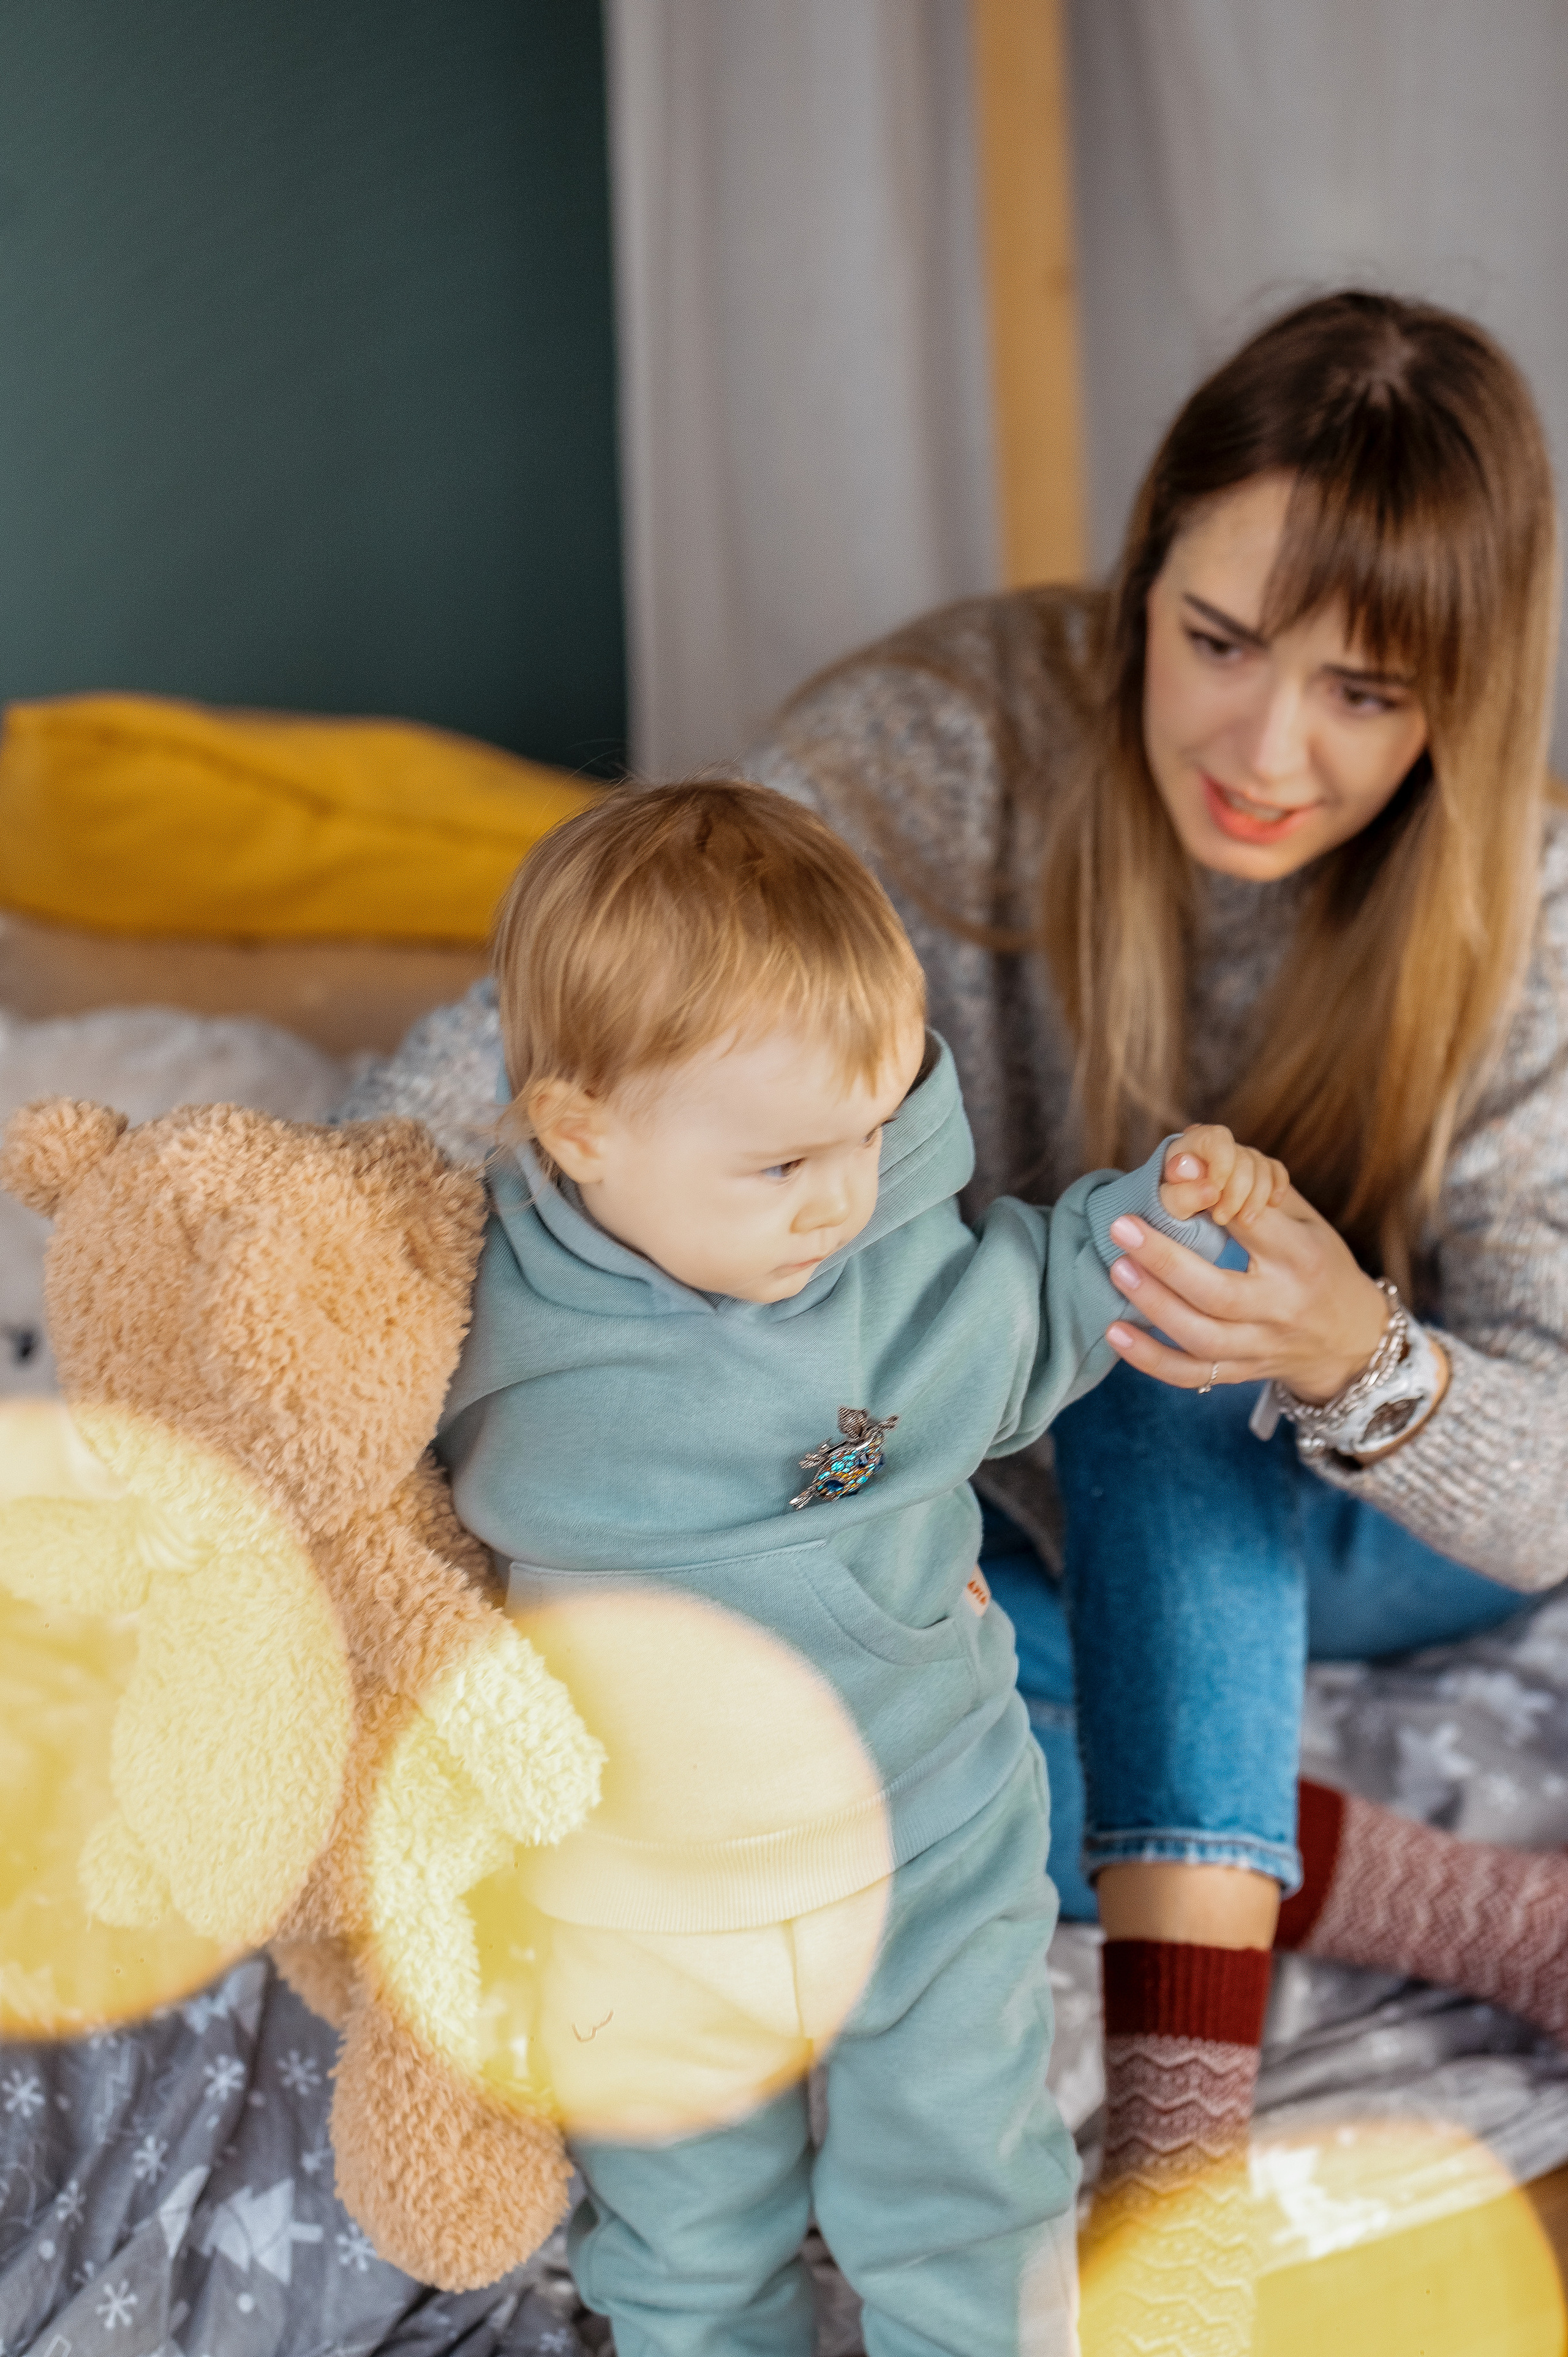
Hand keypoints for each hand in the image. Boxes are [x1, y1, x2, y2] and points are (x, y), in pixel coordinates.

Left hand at [1104, 1181, 1399, 1405]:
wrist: (1352, 1340)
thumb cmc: (1318, 1263)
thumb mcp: (1305, 1220)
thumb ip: (1254, 1191)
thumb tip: (1191, 1160)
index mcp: (1300, 1257)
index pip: (1252, 1224)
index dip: (1211, 1197)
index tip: (1172, 1173)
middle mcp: (1281, 1307)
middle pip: (1218, 1292)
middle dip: (1165, 1260)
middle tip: (1122, 1226)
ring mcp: (1260, 1346)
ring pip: (1201, 1338)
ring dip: (1153, 1305)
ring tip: (1117, 1270)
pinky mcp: (1241, 1372)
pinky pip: (1191, 1375)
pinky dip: (1150, 1359)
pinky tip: (1115, 1333)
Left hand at [1158, 1123, 1289, 1231]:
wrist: (1187, 1213)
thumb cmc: (1173, 1205)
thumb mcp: (1170, 1205)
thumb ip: (1182, 1195)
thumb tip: (1210, 1190)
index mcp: (1193, 1143)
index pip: (1217, 1140)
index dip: (1222, 1166)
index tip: (1214, 1195)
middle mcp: (1220, 1144)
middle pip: (1242, 1158)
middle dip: (1236, 1192)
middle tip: (1221, 1219)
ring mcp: (1241, 1155)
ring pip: (1261, 1167)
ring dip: (1257, 1197)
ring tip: (1244, 1222)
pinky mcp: (1259, 1168)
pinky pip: (1276, 1170)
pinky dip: (1277, 1187)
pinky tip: (1272, 1205)